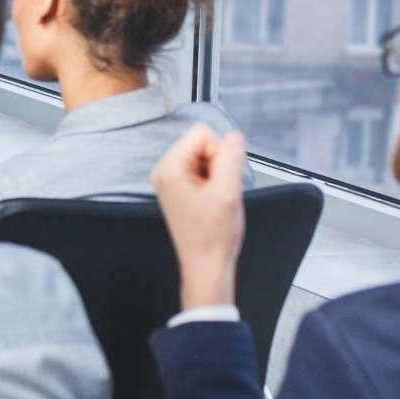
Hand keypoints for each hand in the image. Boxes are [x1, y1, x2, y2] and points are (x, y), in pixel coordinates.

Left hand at [152, 123, 247, 309]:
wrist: (206, 265)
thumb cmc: (212, 236)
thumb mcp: (227, 192)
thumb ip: (230, 158)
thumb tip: (234, 135)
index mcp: (169, 169)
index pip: (202, 133)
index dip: (220, 153)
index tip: (220, 179)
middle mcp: (164, 171)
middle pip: (202, 143)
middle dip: (218, 164)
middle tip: (218, 192)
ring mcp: (170, 180)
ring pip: (204, 157)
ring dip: (217, 174)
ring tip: (215, 199)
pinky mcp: (179, 189)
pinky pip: (202, 171)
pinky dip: (213, 182)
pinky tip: (212, 202)